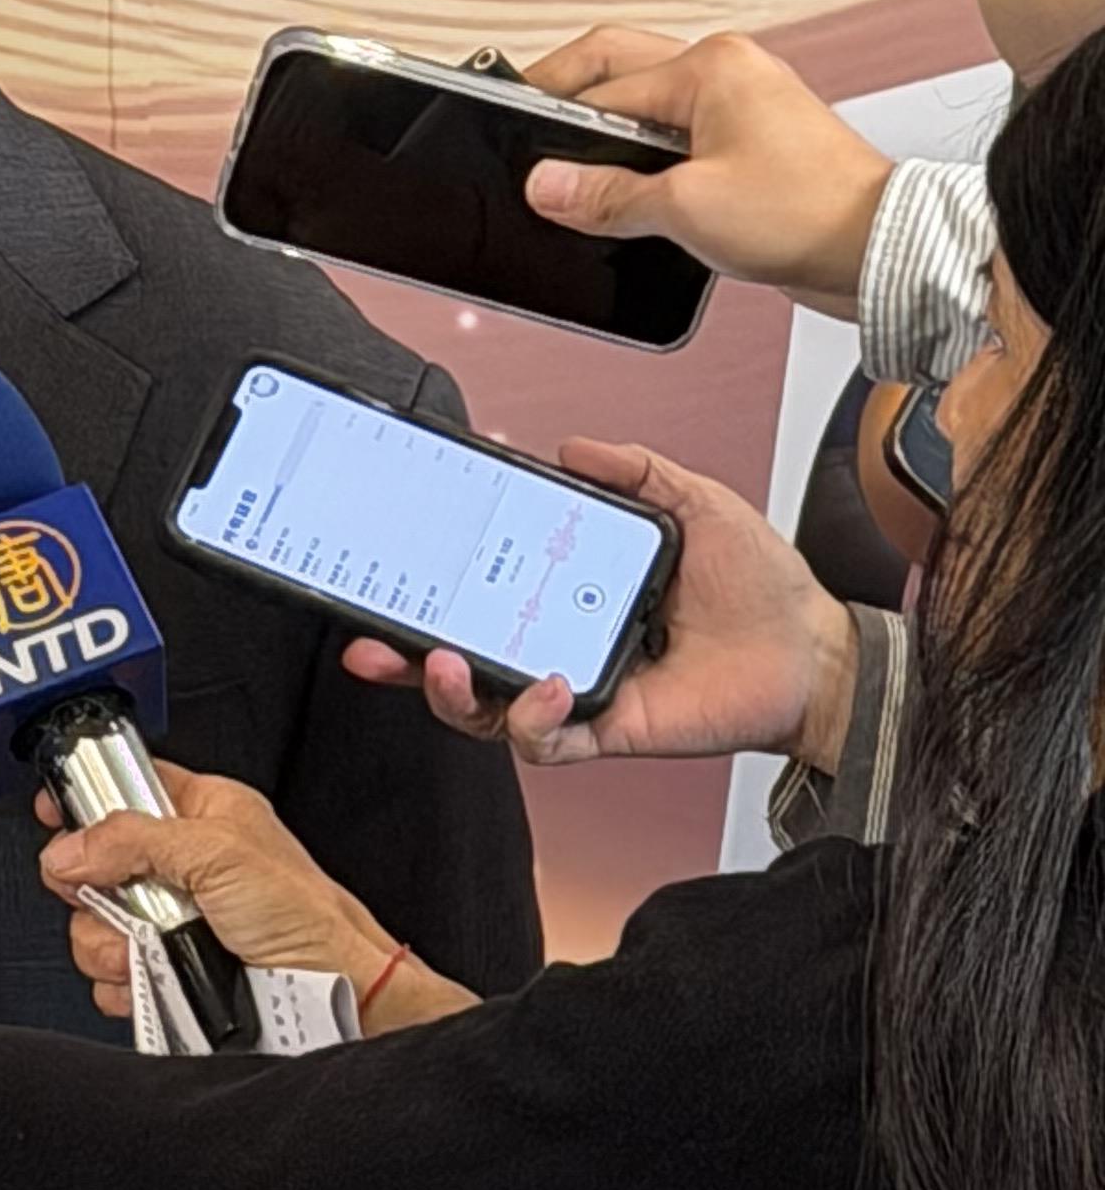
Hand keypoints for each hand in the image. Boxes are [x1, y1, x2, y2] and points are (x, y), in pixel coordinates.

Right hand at [39, 765, 409, 1022]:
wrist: (332, 995)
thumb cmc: (305, 916)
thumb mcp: (218, 852)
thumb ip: (134, 839)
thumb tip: (70, 848)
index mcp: (202, 815)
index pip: (126, 786)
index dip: (86, 796)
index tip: (55, 812)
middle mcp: (180, 866)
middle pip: (94, 865)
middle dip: (98, 890)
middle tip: (128, 898)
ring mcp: (169, 922)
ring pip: (93, 924)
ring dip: (112, 943)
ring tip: (156, 946)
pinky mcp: (164, 971)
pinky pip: (109, 975)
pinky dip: (123, 983)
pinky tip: (155, 978)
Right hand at [339, 439, 860, 771]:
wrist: (813, 649)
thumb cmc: (761, 586)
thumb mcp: (695, 503)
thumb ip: (635, 470)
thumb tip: (569, 448)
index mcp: (573, 596)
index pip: (486, 594)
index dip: (434, 588)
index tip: (400, 565)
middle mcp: (564, 647)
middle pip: (464, 662)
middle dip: (406, 660)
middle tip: (376, 641)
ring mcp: (581, 692)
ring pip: (487, 711)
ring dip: (451, 693)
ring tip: (445, 663)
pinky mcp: (609, 729)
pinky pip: (546, 741)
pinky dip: (532, 718)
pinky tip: (548, 685)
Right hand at [517, 28, 891, 320]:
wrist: (881, 250)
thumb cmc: (811, 213)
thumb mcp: (686, 208)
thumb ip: (605, 195)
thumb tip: (547, 186)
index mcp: (711, 67)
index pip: (602, 83)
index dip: (553, 122)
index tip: (521, 151)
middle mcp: (727, 73)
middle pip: (619, 70)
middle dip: (569, 98)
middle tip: (529, 134)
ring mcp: (741, 106)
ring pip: (648, 106)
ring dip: (610, 135)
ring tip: (579, 172)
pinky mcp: (750, 145)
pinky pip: (677, 139)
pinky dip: (645, 160)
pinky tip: (630, 193)